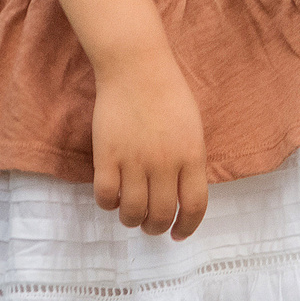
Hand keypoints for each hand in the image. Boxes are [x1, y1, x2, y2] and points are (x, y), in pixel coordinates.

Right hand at [90, 45, 209, 238]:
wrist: (136, 66)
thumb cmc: (168, 93)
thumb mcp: (192, 128)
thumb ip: (190, 162)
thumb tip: (182, 196)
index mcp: (192, 155)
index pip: (194, 206)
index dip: (187, 227)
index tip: (178, 234)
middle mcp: (165, 163)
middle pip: (161, 214)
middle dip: (155, 228)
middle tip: (150, 225)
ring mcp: (134, 160)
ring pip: (132, 212)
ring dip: (131, 220)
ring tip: (131, 214)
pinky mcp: (107, 155)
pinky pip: (105, 196)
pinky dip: (108, 204)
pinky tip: (112, 197)